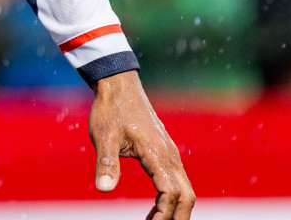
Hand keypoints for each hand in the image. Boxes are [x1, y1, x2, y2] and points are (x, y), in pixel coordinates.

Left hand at [89, 70, 193, 219]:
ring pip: (185, 189)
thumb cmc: (111, 109)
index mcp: (158, 153)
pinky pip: (177, 180)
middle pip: (187, 196)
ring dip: (175, 209)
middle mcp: (170, 155)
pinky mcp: (166, 151)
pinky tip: (157, 206)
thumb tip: (104, 189)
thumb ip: (106, 162)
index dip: (164, 214)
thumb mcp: (104, 136)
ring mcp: (170, 153)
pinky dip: (172, 197)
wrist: (119, 84)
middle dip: (177, 217)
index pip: (170, 193)